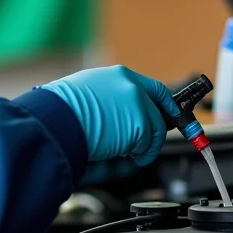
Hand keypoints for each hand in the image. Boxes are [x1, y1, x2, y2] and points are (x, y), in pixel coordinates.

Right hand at [38, 65, 180, 165]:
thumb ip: (112, 102)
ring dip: (143, 147)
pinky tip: (119, 155)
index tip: (176, 115)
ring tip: (121, 153)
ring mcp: (138, 104)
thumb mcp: (88, 95)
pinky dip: (139, 156)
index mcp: (118, 76)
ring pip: (154, 131)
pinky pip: (148, 147)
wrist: (55, 121)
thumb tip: (123, 120)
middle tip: (146, 146)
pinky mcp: (140, 125)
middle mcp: (131, 86)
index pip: (153, 89)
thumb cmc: (60, 113)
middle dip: (155, 131)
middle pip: (158, 111)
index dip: (164, 104)